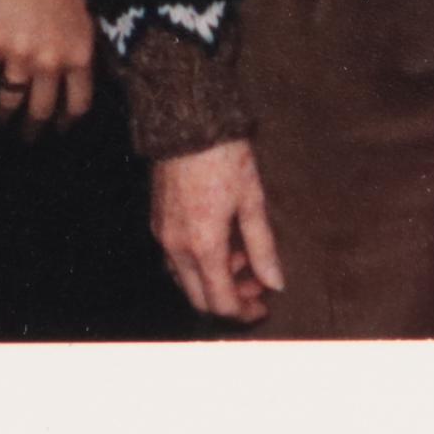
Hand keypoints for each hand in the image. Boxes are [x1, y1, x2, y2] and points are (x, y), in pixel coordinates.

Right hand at [0, 0, 95, 131]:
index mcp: (80, 54)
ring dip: (2, 117)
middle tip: (25, 139)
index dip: (66, 122)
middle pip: (42, 111)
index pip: (77, 105)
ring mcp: (20, 54)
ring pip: (10, 101)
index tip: (58, 130)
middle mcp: (52, 61)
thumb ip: (77, 46)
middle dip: (32, 130)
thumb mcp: (82, 14)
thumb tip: (70, 73)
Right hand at [150, 138, 285, 323]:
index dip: (244, 311)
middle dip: (229, 299)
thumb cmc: (224, 157)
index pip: (221, 302)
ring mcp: (163, 235)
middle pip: (200, 299)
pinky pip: (177, 259)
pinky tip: (221, 242)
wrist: (188, 122)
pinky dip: (200, 263)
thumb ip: (263, 248)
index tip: (265, 304)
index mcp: (203, 246)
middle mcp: (176, 248)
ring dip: (214, 280)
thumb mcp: (252, 201)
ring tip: (243, 257)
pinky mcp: (158, 221)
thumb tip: (276, 283)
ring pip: (186, 280)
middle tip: (257, 285)